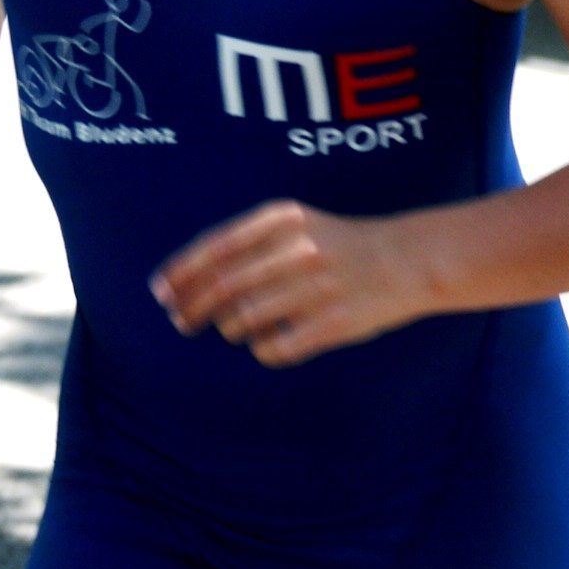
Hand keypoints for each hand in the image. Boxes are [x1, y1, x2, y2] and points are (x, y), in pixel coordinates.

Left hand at [151, 201, 426, 369]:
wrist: (408, 260)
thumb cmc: (338, 244)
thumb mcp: (294, 224)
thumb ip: (245, 244)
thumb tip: (184, 280)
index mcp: (282, 219)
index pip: (215, 249)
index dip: (181, 274)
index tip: (160, 292)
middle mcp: (297, 250)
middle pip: (223, 287)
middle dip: (192, 308)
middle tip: (181, 321)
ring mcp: (316, 288)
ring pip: (243, 320)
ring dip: (230, 328)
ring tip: (235, 327)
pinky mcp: (332, 324)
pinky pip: (274, 348)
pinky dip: (262, 349)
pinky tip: (267, 342)